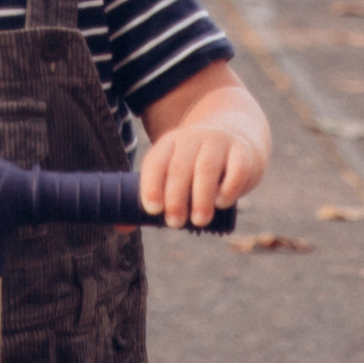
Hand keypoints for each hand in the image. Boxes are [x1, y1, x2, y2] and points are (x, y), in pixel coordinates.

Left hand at [139, 106, 269, 228]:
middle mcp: (192, 140)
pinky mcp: (242, 153)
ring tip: (199, 220)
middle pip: (179, 167)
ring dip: (201, 197)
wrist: (234, 135)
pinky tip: (222, 202)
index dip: (151, 185)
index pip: (155, 162)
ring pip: (206, 168)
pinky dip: (229, 187)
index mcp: (169, 144)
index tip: (152, 210)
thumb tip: (120, 227)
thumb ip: (152, 198)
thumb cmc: (195, 165)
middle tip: (174, 223)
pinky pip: (236, 168)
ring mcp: (218, 144)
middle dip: (175, 197)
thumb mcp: (173, 172)